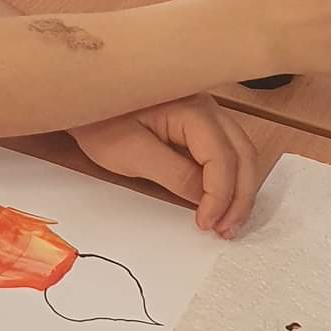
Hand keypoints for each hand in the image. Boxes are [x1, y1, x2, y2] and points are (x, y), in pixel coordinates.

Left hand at [71, 96, 261, 236]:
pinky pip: (225, 153)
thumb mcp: (133, 153)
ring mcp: (205, 114)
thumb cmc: (101, 122)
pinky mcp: (198, 126)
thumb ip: (175, 176)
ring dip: (238, 190)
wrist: (86, 100)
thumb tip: (205, 200)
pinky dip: (227, 180)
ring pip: (240, 154)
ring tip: (225, 222)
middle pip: (243, 155)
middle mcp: (207, 107)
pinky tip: (218, 202)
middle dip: (240, 196)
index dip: (220, 195)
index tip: (206, 223)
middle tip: (226, 230)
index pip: (222, 157)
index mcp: (192, 110)